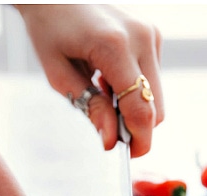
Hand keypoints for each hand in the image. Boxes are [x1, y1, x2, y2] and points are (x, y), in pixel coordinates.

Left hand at [15, 4, 163, 157]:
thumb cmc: (49, 28)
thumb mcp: (58, 73)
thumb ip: (90, 107)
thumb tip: (111, 141)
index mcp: (114, 45)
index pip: (140, 106)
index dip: (139, 138)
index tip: (130, 155)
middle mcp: (141, 37)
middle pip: (156, 106)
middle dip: (138, 126)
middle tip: (110, 131)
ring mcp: (151, 34)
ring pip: (157, 95)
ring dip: (135, 106)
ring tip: (103, 94)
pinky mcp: (153, 35)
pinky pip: (153, 78)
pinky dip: (135, 89)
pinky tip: (110, 78)